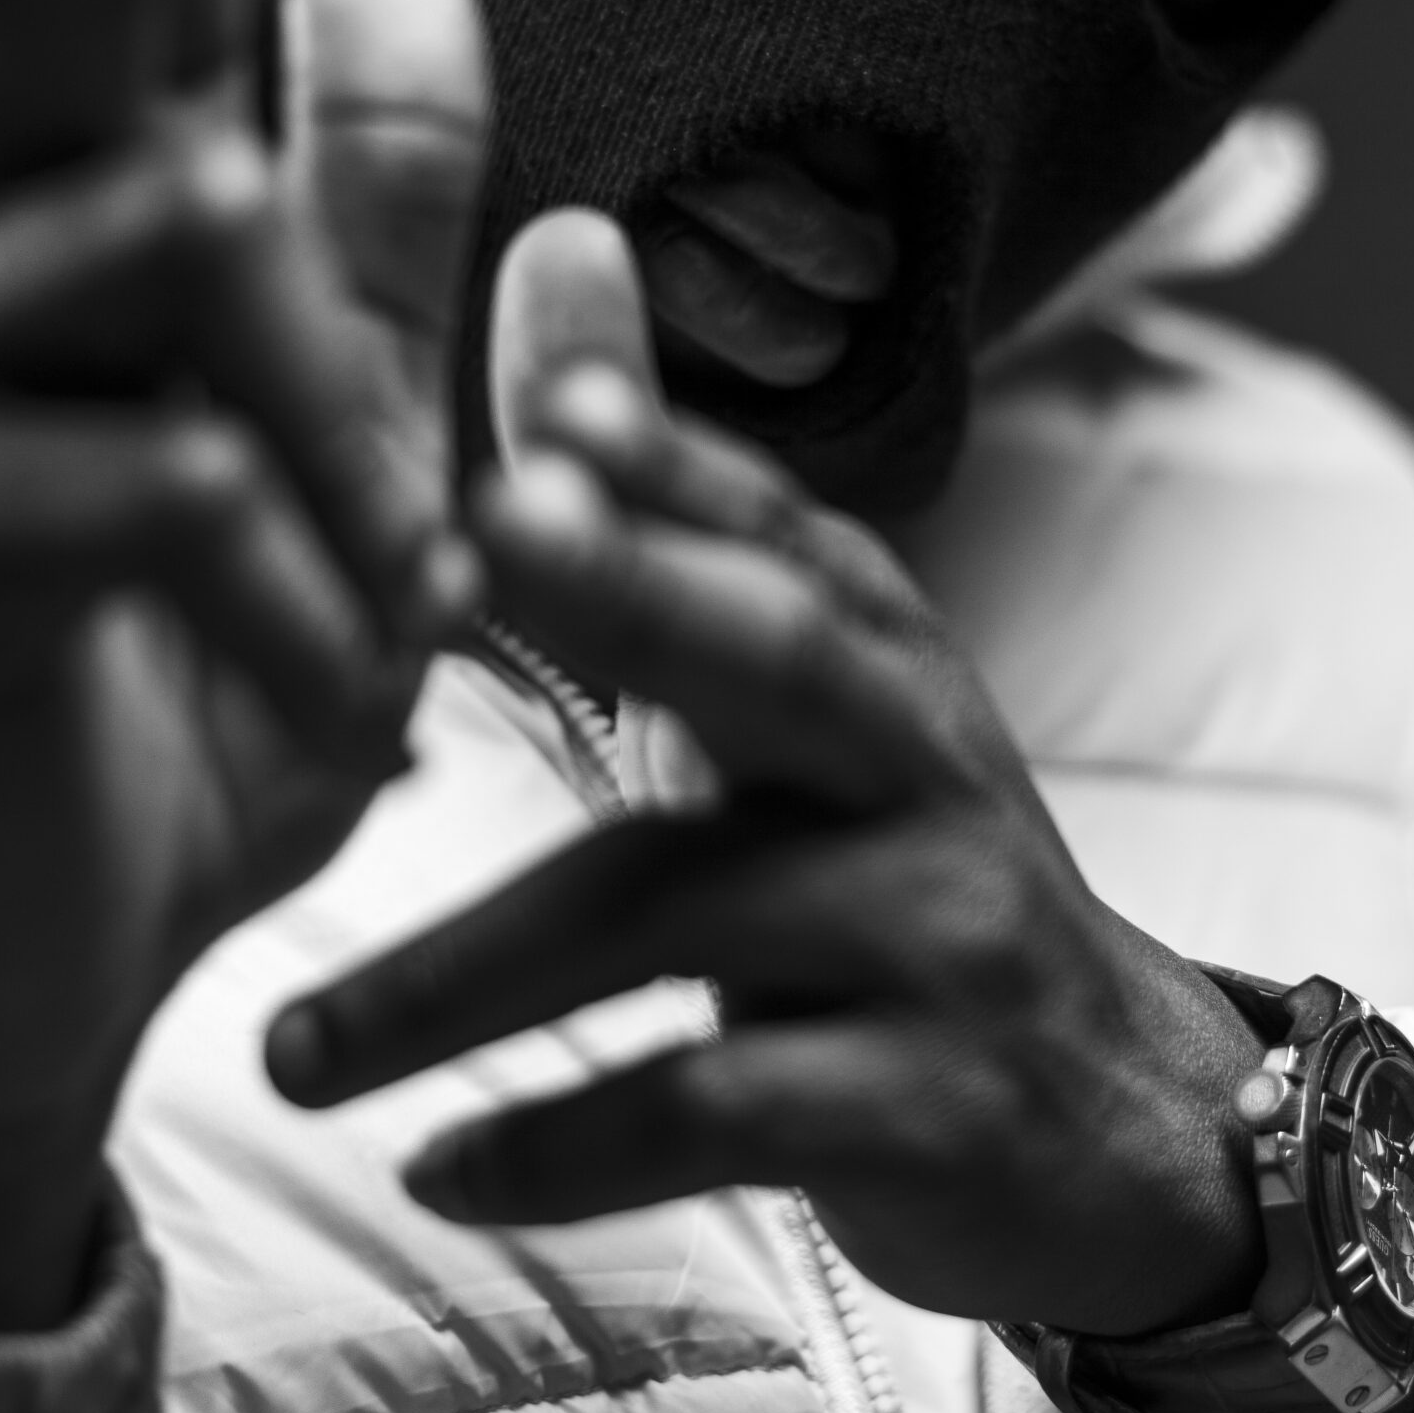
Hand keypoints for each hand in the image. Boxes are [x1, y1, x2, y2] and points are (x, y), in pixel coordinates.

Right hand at [0, 0, 489, 1328]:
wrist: (24, 998)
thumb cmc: (156, 711)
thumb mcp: (309, 458)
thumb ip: (351, 219)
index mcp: (39, 210)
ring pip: (158, 225)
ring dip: (339, 391)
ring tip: (421, 568)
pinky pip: (141, 472)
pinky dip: (290, 565)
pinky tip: (347, 652)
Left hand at [268, 210, 1263, 1338]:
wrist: (1118, 1120)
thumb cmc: (902, 878)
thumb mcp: (806, 693)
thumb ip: (658, 498)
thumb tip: (554, 240)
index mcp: (878, 656)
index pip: (776, 527)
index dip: (667, 460)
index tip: (539, 407)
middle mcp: (924, 765)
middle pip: (784, 655)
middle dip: (634, 587)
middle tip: (473, 538)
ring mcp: (942, 933)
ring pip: (695, 917)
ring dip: (472, 978)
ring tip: (295, 1047)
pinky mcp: (934, 1104)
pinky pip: (723, 1110)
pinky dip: (566, 1146)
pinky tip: (437, 1171)